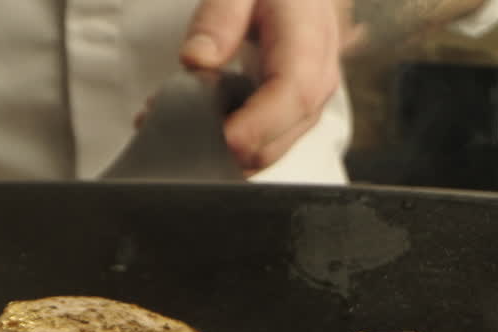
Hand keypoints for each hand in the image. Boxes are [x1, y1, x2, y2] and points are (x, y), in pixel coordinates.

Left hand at [180, 0, 354, 171]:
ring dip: (227, 151)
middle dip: (234, 148)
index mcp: (309, 39)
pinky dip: (232, 147)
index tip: (225, 139)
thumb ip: (218, 19)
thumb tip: (196, 59)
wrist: (302, 0)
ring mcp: (311, 104)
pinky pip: (266, 145)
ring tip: (180, 127)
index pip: (296, 92)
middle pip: (284, 133)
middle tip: (178, 133)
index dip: (261, 123)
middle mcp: (319, 79)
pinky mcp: (296, 118)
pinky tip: (200, 127)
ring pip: (273, 148)